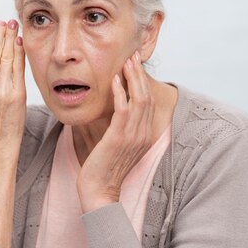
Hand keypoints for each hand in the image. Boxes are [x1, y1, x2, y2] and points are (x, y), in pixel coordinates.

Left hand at [77, 51, 154, 212]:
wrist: (99, 192)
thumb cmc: (103, 169)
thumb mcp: (115, 145)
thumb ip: (119, 128)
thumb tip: (113, 111)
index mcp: (143, 135)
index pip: (148, 102)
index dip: (143, 81)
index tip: (135, 65)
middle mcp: (143, 134)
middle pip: (147, 96)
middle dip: (140, 74)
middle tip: (133, 56)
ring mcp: (133, 136)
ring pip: (138, 99)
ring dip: (132, 78)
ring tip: (126, 61)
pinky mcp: (119, 138)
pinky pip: (123, 110)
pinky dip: (120, 92)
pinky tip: (114, 80)